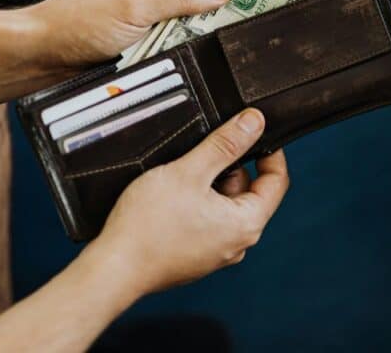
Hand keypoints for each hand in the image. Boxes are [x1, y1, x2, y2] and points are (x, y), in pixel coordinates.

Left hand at [30, 0, 230, 67]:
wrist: (43, 55)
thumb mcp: (135, 6)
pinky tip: (207, 50)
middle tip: (255, 7)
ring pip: (191, 17)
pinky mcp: (146, 39)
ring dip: (204, 26)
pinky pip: (178, 38)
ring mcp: (149, 13)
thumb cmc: (77, 22)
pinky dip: (190, 43)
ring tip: (235, 30)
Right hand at [87, 108, 288, 296]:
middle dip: (230, 169)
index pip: (277, 182)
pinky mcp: (195, 257)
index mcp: (246, 224)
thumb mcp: (190, 171)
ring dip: (209, 186)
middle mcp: (237, 244)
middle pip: (249, 192)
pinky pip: (207, 222)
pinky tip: (171, 199)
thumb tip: (254, 123)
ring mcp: (216, 253)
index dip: (271, 153)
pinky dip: (196, 204)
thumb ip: (225, 144)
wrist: (113, 267)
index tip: (256, 134)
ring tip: (180, 180)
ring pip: (224, 206)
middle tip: (202, 157)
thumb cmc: (148, 227)